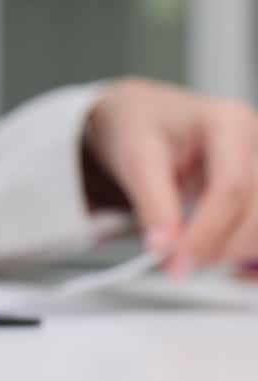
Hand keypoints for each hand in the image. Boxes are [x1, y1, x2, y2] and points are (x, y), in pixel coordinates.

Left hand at [84, 78, 257, 278]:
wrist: (144, 116)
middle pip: (256, 211)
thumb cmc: (140, 125)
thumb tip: (163, 248)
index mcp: (228, 122)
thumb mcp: (135, 158)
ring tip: (188, 252)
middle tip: (176, 264)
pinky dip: (241, 249)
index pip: (231, 187)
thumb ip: (152, 204)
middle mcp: (257, 143)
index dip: (207, 231)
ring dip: (231, 250)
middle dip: (218, 246)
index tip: (177, 261)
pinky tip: (213, 252)